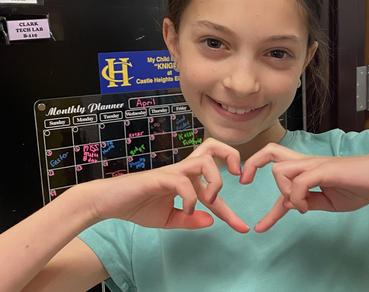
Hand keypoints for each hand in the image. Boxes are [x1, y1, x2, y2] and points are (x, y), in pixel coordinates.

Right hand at [82, 139, 248, 232]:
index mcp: (188, 178)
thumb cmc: (137, 206)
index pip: (216, 187)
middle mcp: (183, 170)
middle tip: (238, 176)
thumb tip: (210, 221)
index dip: (231, 212)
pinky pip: (183, 181)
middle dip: (231, 156)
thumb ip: (190, 220)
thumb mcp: (170, 219)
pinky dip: (191, 197)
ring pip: (204, 161)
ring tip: (211, 200)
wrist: (109, 203)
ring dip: (215, 181)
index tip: (242, 229)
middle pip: (213, 146)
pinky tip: (188, 209)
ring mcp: (173, 172)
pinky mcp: (161, 177)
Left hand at [241, 144, 368, 232]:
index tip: (260, 227)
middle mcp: (307, 163)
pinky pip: (299, 183)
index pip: (278, 177)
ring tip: (300, 205)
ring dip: (283, 192)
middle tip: (245, 181)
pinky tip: (308, 207)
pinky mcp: (324, 170)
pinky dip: (297, 197)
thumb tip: (289, 205)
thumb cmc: (361, 185)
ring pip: (279, 170)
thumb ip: (309, 201)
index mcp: (308, 170)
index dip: (267, 206)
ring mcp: (315, 165)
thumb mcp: (330, 201)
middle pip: (270, 153)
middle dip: (252, 165)